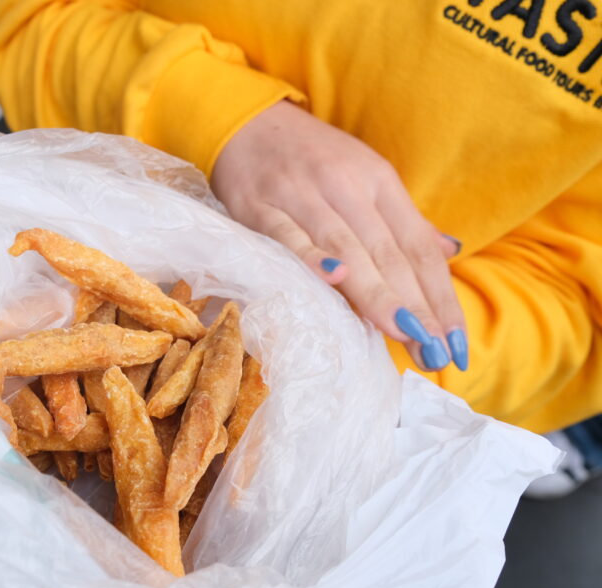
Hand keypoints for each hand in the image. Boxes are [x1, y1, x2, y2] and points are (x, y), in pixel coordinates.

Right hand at [211, 100, 467, 370]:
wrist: (246, 121)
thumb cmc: (311, 157)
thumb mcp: (365, 176)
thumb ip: (403, 219)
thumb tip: (448, 252)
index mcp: (379, 182)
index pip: (418, 247)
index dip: (440, 295)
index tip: (455, 342)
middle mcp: (347, 187)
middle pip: (389, 254)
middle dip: (416, 306)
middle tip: (436, 353)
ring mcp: (303, 196)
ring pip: (348, 249)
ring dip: (377, 294)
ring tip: (404, 333)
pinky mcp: (260, 206)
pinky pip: (289, 235)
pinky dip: (311, 256)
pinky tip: (336, 281)